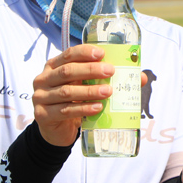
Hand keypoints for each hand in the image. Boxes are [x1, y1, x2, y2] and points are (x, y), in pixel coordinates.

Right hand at [31, 44, 147, 146]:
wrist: (57, 130)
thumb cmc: (74, 101)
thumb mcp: (87, 87)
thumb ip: (108, 79)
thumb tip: (141, 78)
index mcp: (54, 66)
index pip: (69, 54)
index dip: (85, 52)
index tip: (102, 54)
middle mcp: (44, 79)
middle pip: (68, 71)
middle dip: (90, 70)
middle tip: (111, 72)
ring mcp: (41, 97)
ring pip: (67, 92)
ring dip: (89, 91)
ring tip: (108, 92)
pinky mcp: (42, 115)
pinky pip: (64, 110)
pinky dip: (83, 108)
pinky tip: (97, 108)